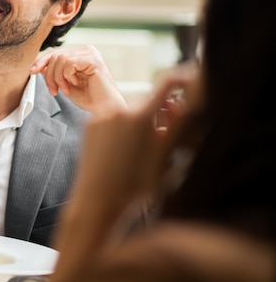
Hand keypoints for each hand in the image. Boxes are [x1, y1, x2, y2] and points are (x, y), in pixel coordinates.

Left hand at [30, 45, 126, 116]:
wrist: (103, 108)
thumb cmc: (88, 98)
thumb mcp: (65, 84)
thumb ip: (55, 73)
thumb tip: (39, 66)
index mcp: (80, 54)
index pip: (56, 53)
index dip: (42, 61)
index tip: (32, 72)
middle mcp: (86, 50)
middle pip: (55, 56)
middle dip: (50, 75)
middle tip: (54, 91)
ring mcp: (91, 53)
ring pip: (60, 59)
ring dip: (58, 78)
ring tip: (66, 90)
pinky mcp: (93, 59)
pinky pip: (69, 63)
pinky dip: (67, 75)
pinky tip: (75, 83)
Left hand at [71, 65, 198, 214]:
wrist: (97, 202)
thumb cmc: (135, 187)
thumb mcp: (165, 158)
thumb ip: (177, 127)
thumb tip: (188, 103)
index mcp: (140, 117)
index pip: (167, 83)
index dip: (183, 78)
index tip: (191, 81)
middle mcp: (119, 111)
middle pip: (148, 102)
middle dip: (159, 114)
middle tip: (164, 138)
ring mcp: (101, 117)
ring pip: (130, 112)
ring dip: (140, 123)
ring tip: (139, 152)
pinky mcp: (89, 125)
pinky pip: (112, 119)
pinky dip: (121, 129)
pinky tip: (122, 152)